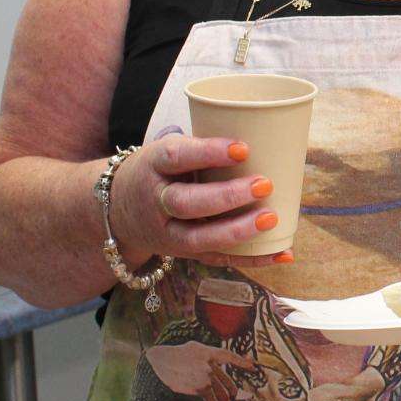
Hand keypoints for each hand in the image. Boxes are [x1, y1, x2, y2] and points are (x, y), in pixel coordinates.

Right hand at [107, 134, 291, 270]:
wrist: (117, 208)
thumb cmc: (160, 170)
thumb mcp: (168, 150)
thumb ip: (203, 149)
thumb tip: (267, 141)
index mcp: (153, 166)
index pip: (175, 157)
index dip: (208, 153)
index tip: (243, 149)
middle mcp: (156, 202)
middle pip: (186, 203)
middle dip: (226, 197)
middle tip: (264, 184)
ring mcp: (168, 233)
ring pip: (199, 238)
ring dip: (237, 231)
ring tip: (271, 218)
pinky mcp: (184, 253)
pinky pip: (217, 260)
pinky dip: (251, 259)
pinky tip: (283, 253)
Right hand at [145, 342, 249, 400]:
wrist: (160, 361)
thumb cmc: (174, 356)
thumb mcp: (194, 348)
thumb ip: (207, 355)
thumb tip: (218, 363)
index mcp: (210, 352)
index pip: (231, 357)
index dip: (243, 363)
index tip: (253, 368)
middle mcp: (212, 363)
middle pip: (228, 383)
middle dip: (233, 396)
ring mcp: (208, 375)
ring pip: (223, 394)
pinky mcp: (201, 387)